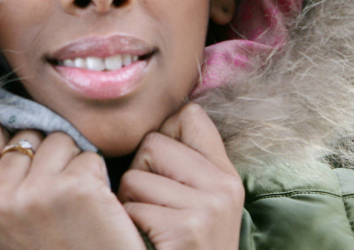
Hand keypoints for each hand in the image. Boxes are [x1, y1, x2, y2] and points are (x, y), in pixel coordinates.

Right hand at [0, 115, 145, 249]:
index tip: (26, 149)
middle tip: (61, 196)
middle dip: (49, 154)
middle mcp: (4, 197)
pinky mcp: (78, 187)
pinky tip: (97, 208)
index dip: (5, 130)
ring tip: (79, 203)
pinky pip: (90, 157)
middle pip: (29, 134)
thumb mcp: (10, 224)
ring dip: (76, 164)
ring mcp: (40, 191)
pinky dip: (100, 178)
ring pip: (61, 140)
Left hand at [118, 104, 244, 249]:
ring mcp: (208, 206)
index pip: (189, 116)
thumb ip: (185, 164)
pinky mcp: (187, 227)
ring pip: (134, 176)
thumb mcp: (199, 204)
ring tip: (148, 228)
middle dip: (139, 175)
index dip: (162, 138)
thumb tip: (153, 120)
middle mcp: (224, 186)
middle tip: (153, 209)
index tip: (162, 172)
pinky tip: (146, 241)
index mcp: (227, 175)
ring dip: (128, 204)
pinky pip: (131, 205)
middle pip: (153, 143)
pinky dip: (127, 226)